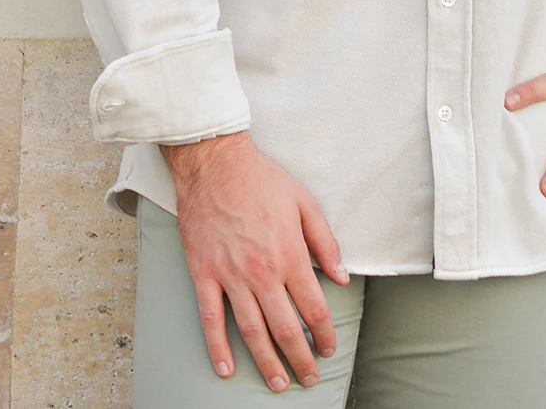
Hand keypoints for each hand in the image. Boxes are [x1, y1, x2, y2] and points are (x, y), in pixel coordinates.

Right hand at [160, 131, 350, 392]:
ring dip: (267, 362)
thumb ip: (325, 242)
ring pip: (251, 330)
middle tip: (309, 379)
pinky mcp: (203, 273)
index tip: (328, 349)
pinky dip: (218, 347)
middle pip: (286, 327)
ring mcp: (230, 275)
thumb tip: (342, 277)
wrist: (214, 162)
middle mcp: (261, 271)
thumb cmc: (261, 180)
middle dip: (300, 358)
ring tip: (279, 383)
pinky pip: (210, 318)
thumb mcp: (304, 202)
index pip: (314, 307)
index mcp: (290, 254)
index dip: (325, 334)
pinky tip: (227, 369)